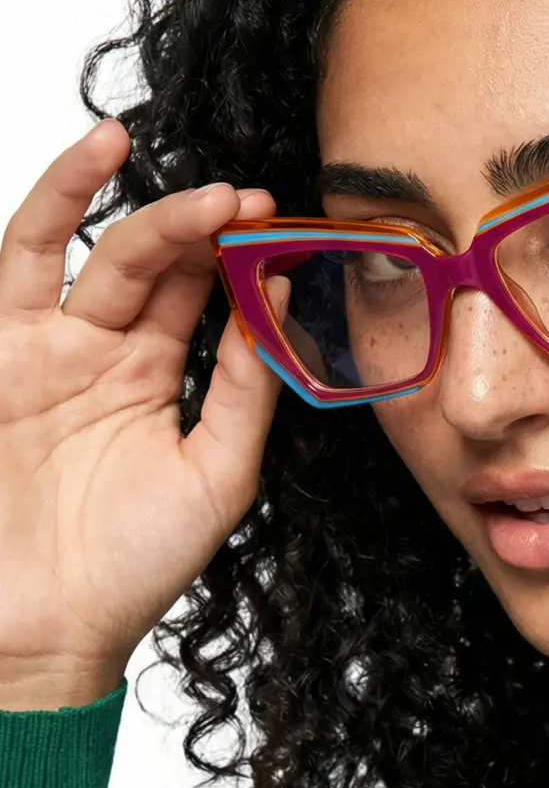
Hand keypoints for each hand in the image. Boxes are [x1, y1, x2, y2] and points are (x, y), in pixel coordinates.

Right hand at [0, 120, 281, 699]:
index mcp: (158, 377)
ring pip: (96, 250)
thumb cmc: (133, 564)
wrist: (46, 630)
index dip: (240, 258)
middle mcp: (106, 353)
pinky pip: (22, 259)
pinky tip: (95, 157)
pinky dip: (55, 203)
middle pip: (159, 265)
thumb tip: (281, 304)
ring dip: (139, 202)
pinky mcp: (1, 351)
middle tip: (248, 202)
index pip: (203, 295)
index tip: (281, 226)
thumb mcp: (218, 471)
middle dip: (203, 227)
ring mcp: (49, 347)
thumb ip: (246, 388)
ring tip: (193, 174)